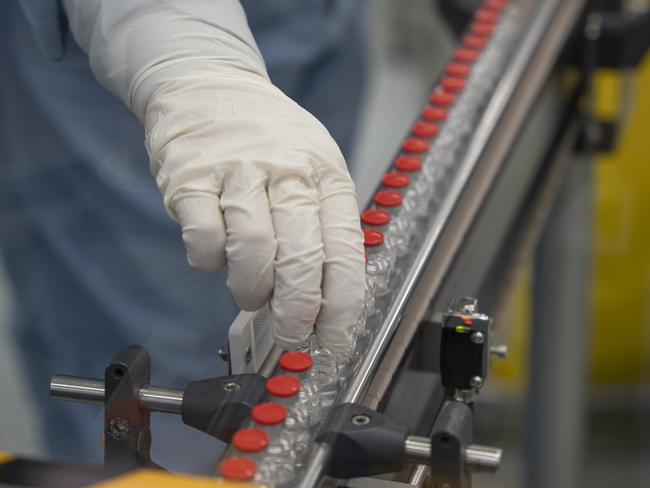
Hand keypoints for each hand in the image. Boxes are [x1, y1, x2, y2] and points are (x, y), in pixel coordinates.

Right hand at [145, 70, 364, 353]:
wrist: (207, 84)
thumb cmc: (268, 138)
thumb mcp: (312, 167)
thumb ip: (319, 225)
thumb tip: (323, 300)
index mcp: (325, 174)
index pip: (344, 250)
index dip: (342, 304)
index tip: (335, 339)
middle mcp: (287, 170)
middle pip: (300, 257)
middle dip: (297, 311)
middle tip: (292, 333)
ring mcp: (237, 171)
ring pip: (252, 251)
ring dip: (251, 289)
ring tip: (252, 293)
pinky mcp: (190, 177)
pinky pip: (204, 237)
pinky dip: (209, 261)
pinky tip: (215, 255)